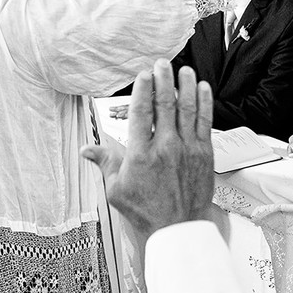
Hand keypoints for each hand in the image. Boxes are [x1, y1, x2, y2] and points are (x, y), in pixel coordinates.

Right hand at [81, 62, 217, 237]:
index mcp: (141, 155)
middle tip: (161, 64)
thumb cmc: (146, 211)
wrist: (177, 228)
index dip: (142, 89)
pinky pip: (205, 122)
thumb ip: (105, 163)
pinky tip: (202, 88)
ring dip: (185, 85)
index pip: (141, 113)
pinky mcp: (204, 155)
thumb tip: (86, 150)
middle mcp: (165, 148)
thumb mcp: (117, 189)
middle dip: (163, 80)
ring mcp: (187, 150)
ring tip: (183, 69)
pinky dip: (204, 103)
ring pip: (188, 109)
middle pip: (165, 104)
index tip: (143, 75)